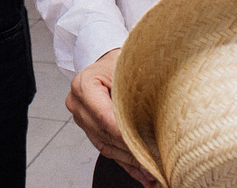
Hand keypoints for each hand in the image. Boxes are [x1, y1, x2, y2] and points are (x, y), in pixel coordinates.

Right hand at [66, 49, 154, 187]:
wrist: (110, 61)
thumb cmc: (120, 61)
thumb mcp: (128, 69)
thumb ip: (135, 92)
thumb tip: (159, 118)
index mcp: (83, 86)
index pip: (105, 117)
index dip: (126, 135)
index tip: (146, 148)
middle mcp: (77, 104)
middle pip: (105, 134)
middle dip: (131, 151)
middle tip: (155, 163)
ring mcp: (81, 118)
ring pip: (106, 146)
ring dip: (130, 161)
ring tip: (152, 173)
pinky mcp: (89, 129)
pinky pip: (107, 149)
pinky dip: (126, 163)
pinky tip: (142, 175)